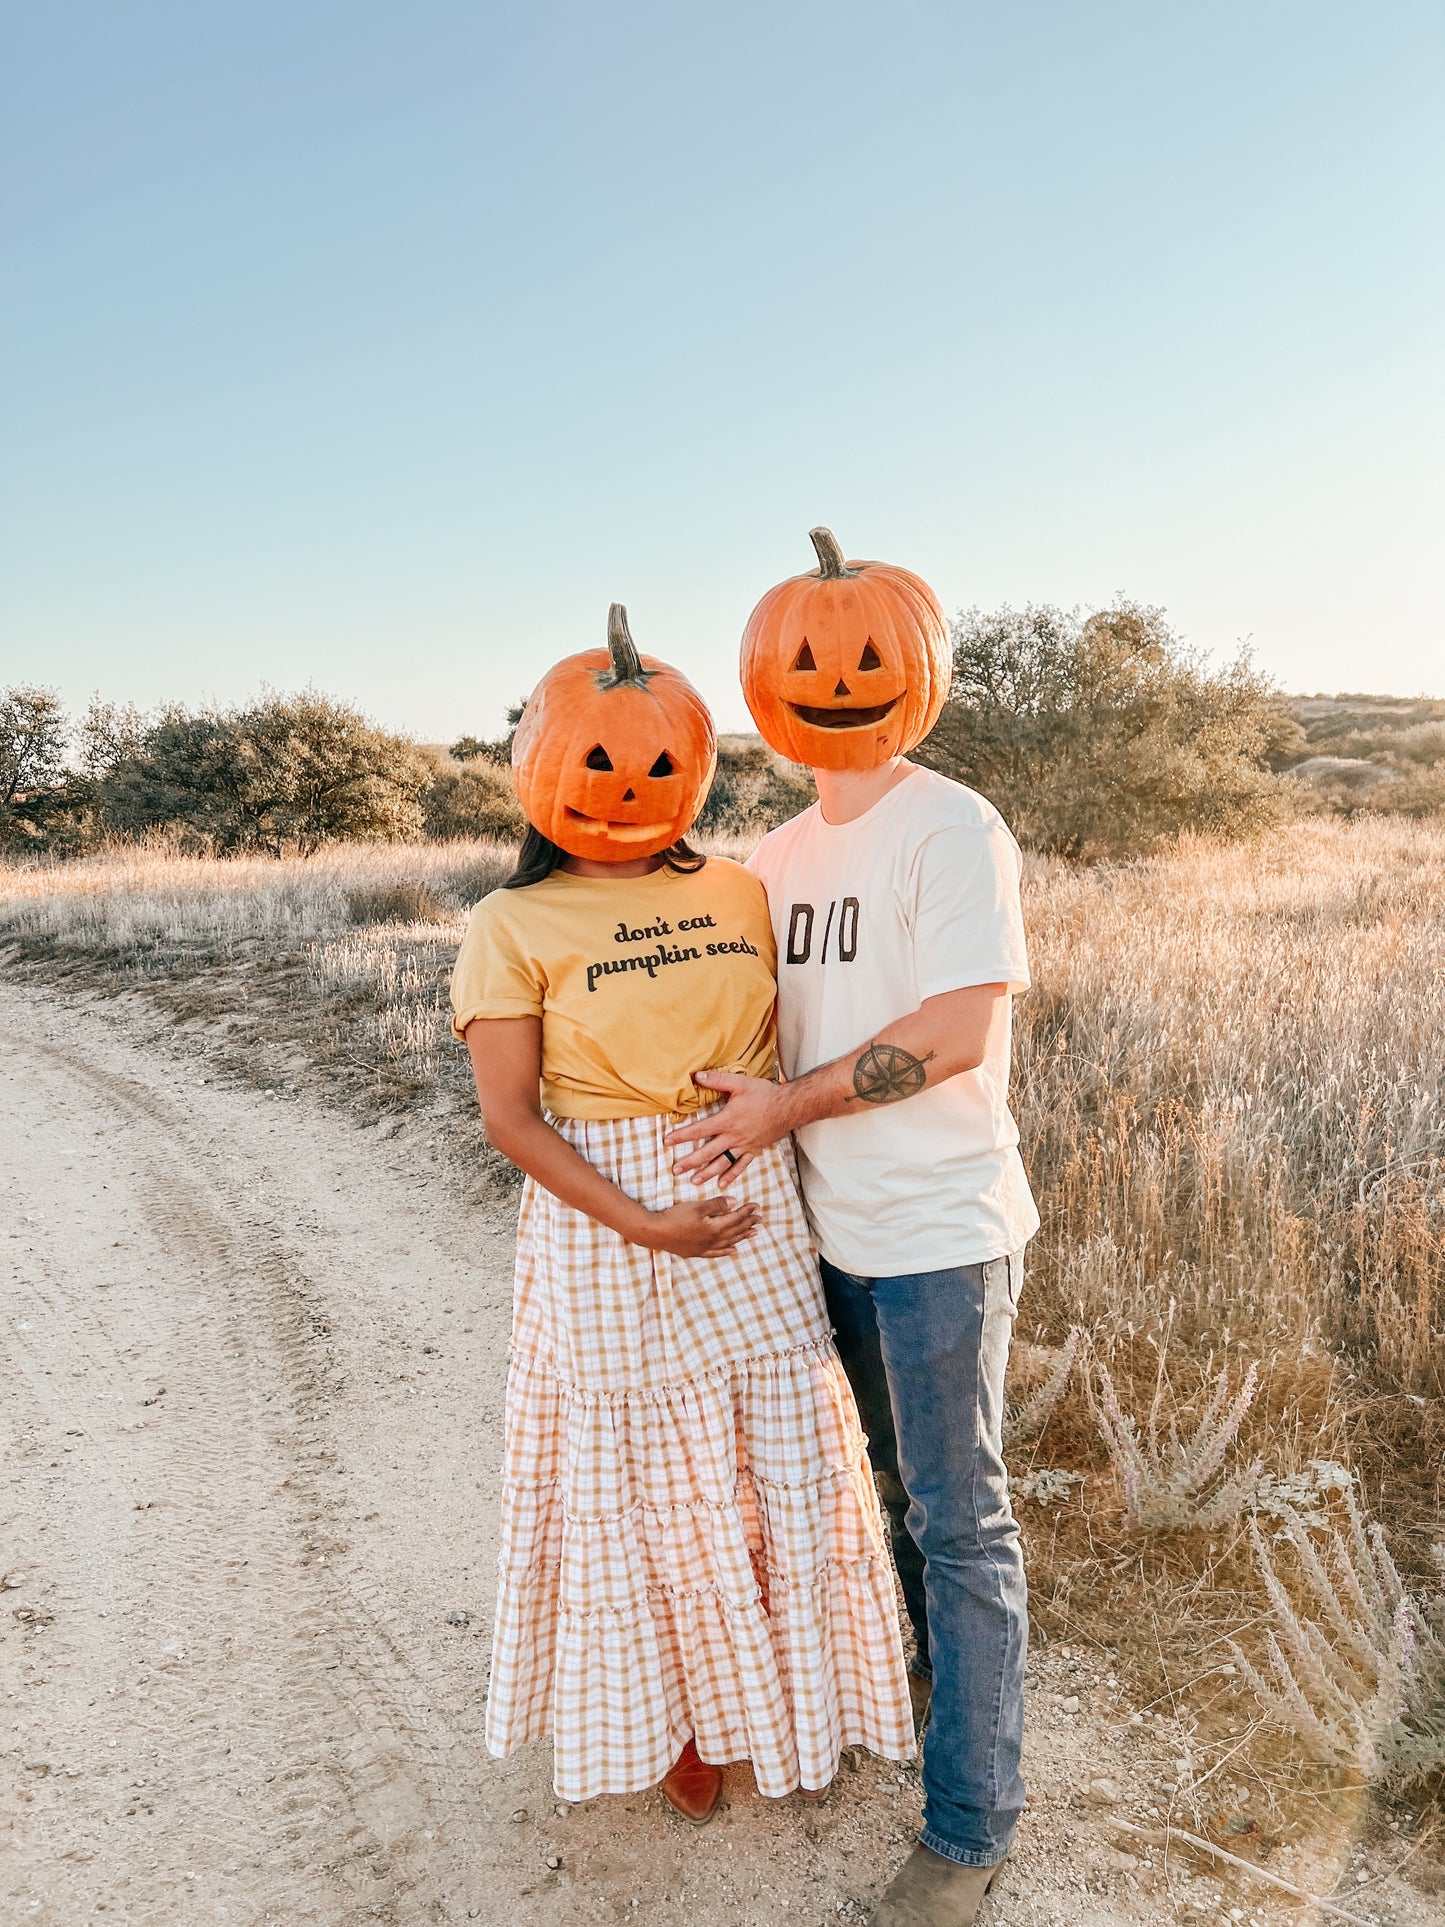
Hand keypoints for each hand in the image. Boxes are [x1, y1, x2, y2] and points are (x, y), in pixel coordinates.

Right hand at [635, 1195, 760, 1257]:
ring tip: (753, 1234)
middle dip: (748, 1224)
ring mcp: (705, 1248)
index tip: (757, 1206)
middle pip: (735, 1231)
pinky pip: (717, 1253)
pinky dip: (727, 1251)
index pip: (736, 1218)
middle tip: (760, 1219)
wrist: (656, 1233)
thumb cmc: (675, 1217)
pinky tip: (734, 1251)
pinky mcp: (696, 1252)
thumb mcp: (697, 1207)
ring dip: (742, 1237)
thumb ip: (717, 1205)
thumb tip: (734, 1202)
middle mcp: (713, 1240)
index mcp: (715, 1227)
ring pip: (729, 1243)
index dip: (747, 1212)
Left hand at [665, 1071, 792, 1186]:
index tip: (667, 1142)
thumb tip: (696, 1076)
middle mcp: (733, 1137)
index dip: (682, 1136)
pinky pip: (741, 1166)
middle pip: (707, 1153)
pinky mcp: (754, 1150)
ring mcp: (744, 1146)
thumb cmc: (764, 1094)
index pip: (699, 1130)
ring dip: (707, 1173)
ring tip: (693, 1181)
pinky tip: (721, 1184)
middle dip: (690, 1162)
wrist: (789, 1107)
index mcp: (727, 1120)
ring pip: (722, 1163)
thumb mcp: (739, 1082)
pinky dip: (731, 1176)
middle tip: (675, 1170)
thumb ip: (717, 1080)